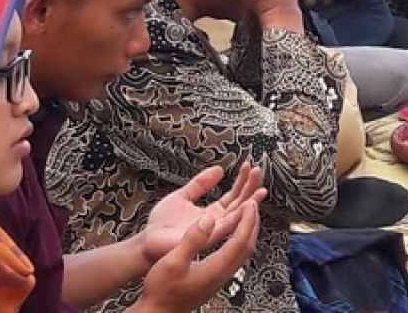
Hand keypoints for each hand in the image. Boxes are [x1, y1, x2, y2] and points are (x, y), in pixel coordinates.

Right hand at [131, 202, 260, 312]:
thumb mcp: (172, 262)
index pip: (240, 240)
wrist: (157, 312)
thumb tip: (207, 220)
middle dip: (253, 223)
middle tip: (253, 203)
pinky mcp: (215, 279)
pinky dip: (239, 239)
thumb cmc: (161, 292)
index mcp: (215, 269)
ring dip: (248, 231)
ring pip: (243, 252)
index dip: (247, 220)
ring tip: (246, 215)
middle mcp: (222, 274)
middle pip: (247, 246)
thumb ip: (191, 240)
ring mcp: (220, 278)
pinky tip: (232, 234)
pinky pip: (235, 255)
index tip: (251, 203)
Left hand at [141, 164, 265, 263]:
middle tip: (258, 171)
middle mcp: (216, 222)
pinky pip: (225, 227)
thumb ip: (200, 184)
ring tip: (261, 189)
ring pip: (238, 216)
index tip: (248, 166)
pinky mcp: (206, 238)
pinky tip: (247, 206)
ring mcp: (212, 231)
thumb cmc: (161, 224)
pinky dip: (238, 217)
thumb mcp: (183, 195)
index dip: (242, 181)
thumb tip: (219, 169)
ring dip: (250, 202)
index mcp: (212, 213)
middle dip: (251, 187)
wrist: (147, 241)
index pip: (233, 196)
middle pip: (240, 204)